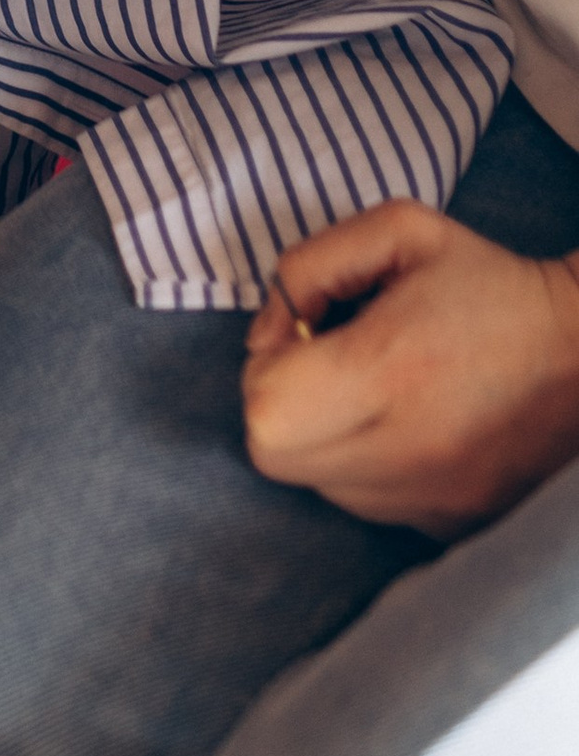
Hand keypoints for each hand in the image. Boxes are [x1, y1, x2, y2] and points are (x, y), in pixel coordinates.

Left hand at [243, 203, 578, 534]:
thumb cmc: (489, 282)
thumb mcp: (398, 230)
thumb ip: (308, 267)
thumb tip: (268, 333)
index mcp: (391, 370)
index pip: (266, 408)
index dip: (266, 365)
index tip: (304, 335)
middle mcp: (409, 451)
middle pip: (274, 454)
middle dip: (279, 402)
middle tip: (324, 363)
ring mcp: (431, 500)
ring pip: (314, 483)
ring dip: (318, 436)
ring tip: (370, 390)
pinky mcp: (448, 526)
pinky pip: (363, 504)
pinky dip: (360, 465)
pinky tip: (400, 423)